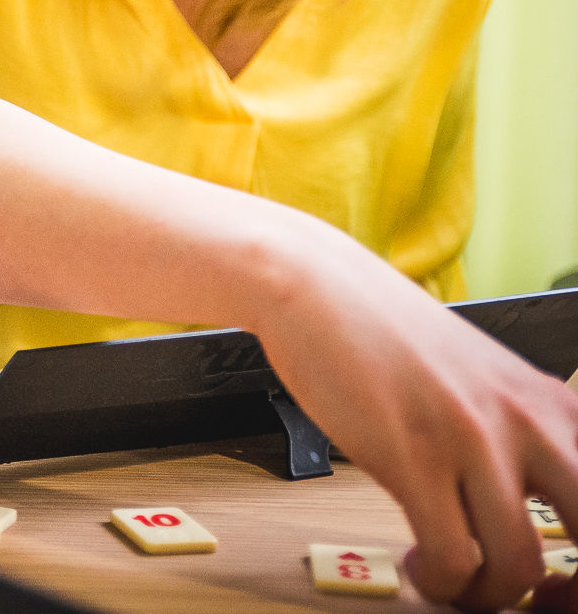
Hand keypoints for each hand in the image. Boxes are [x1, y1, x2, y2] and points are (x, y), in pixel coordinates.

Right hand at [251, 237, 577, 610]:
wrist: (317, 288)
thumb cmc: (388, 334)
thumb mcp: (486, 380)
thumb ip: (522, 435)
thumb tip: (539, 508)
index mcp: (555, 405)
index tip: (565, 585)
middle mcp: (529, 422)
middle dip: (568, 593)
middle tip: (534, 602)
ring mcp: (472, 440)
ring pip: (519, 566)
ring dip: (487, 595)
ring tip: (457, 585)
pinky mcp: (414, 457)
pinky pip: (451, 557)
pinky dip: (439, 580)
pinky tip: (420, 565)